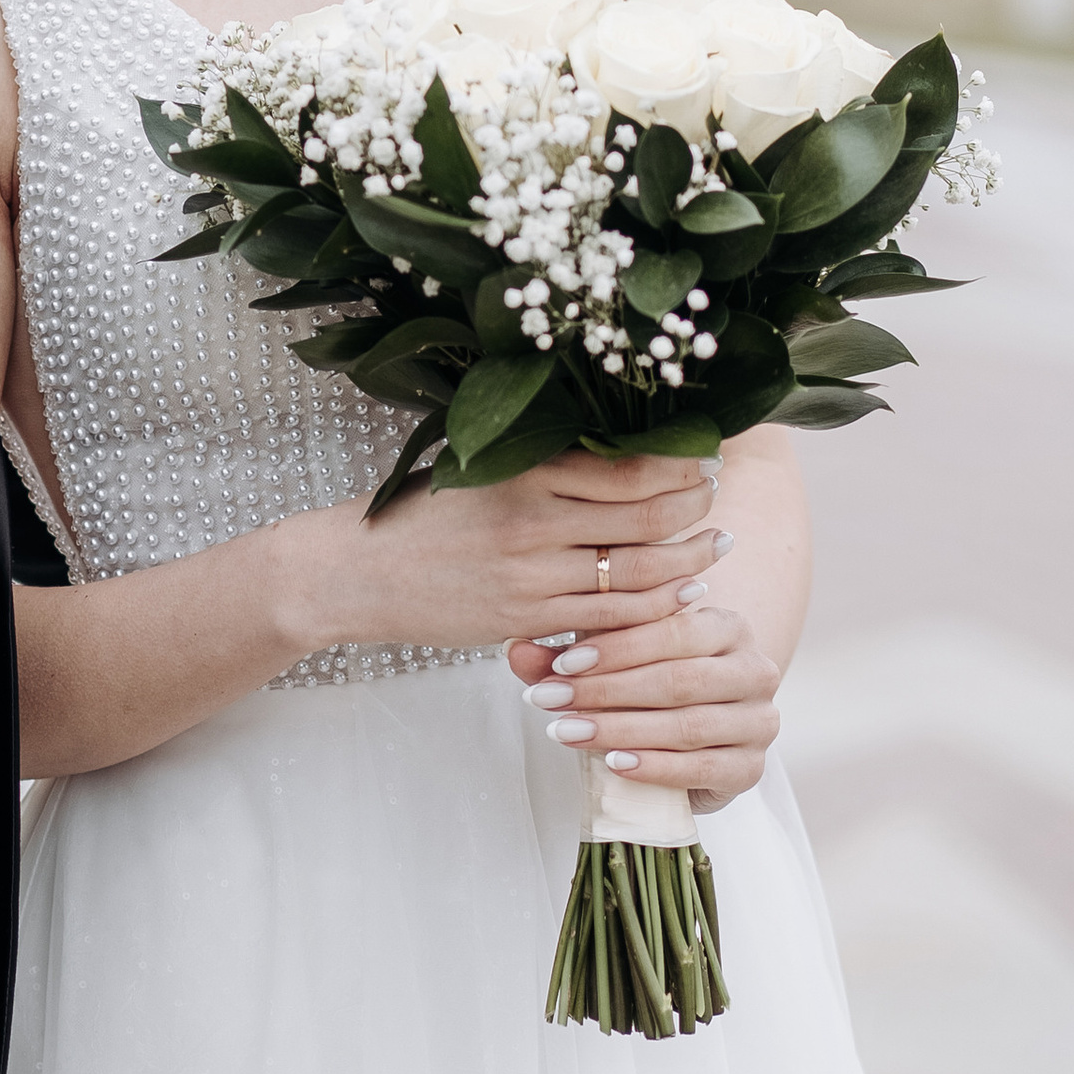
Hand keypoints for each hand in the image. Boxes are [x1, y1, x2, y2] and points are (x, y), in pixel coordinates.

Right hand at [300, 449, 727, 661]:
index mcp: (525, 468)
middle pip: (651, 519)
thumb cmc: (422, 513)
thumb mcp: (482, 468)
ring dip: (689, 564)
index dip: (684, 467)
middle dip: (698, 511)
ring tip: (712, 548)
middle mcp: (535, 520)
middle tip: (716, 502)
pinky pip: (610, 619)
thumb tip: (631, 454)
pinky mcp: (526, 619)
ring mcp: (532, 575)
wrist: (356, 572)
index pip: (634, 468)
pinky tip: (674, 595)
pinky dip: (652, 609)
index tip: (704, 459)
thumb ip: (549, 462)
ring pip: (641, 575)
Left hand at [507, 595, 783, 811]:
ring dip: (621, 729)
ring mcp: (759, 723)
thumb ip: (565, 656)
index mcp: (729, 627)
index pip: (674, 630)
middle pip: (679, 679)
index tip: (561, 664)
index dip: (616, 647)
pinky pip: (702, 769)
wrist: (691, 738)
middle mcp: (755, 670)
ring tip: (567, 733)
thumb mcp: (608, 661)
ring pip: (687, 725)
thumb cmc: (646, 684)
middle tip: (550, 701)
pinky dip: (654, 766)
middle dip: (607, 691)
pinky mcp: (751, 769)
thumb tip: (513, 650)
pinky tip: (613, 763)